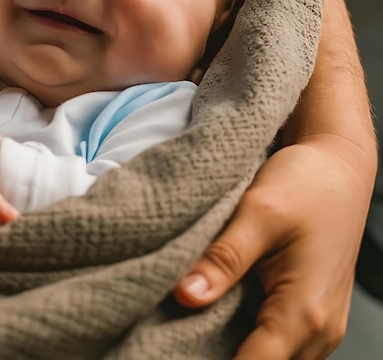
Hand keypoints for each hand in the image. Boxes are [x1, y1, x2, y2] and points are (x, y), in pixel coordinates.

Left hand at [174, 136, 372, 358]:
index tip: (167, 351)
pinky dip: (249, 337)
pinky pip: (281, 342)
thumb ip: (223, 259)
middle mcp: (320, 330)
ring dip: (234, 350)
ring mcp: (321, 324)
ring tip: (188, 326)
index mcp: (305, 312)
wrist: (338, 166)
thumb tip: (185, 296)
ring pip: (272, 358)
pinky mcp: (313, 311)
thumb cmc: (307, 184)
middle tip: (170, 338)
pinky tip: (218, 314)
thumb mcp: (258, 214)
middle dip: (215, 357)